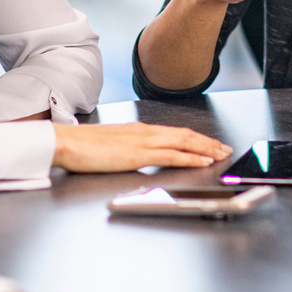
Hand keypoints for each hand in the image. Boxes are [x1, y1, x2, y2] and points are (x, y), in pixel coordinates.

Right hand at [51, 122, 231, 172]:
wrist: (66, 142)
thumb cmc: (83, 146)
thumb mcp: (112, 146)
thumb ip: (128, 150)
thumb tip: (139, 157)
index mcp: (139, 130)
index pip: (174, 132)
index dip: (196, 138)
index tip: (210, 144)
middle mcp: (145, 132)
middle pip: (184, 135)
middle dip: (207, 142)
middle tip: (224, 148)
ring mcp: (143, 141)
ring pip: (183, 142)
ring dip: (205, 148)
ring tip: (220, 154)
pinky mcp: (139, 154)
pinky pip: (171, 155)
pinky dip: (190, 157)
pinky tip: (202, 161)